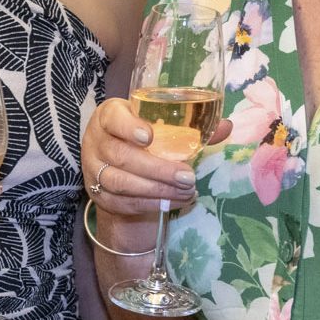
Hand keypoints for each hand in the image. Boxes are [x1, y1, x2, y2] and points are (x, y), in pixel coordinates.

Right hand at [84, 97, 229, 237]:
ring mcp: (93, 169)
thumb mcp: (160, 126)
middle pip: (120, 155)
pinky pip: (123, 202)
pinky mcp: (99, 194)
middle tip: (188, 176)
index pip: (113, 118)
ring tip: (187, 191)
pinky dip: (151, 204)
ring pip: (121, 182)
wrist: (116, 166)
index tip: (150, 136)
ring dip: (157, 189)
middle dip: (157, 168)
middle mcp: (96, 141)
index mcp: (109, 116)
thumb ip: (191, 127)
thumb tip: (226, 126)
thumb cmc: (143, 139)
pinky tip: (174, 202)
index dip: (128, 127)